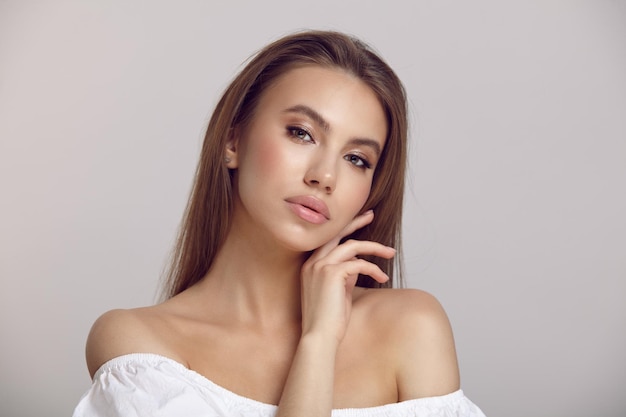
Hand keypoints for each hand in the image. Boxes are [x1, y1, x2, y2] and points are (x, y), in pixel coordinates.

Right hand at [299, 210, 395, 344]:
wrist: (319, 337)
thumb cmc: (330, 320)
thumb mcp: (338, 292)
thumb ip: (345, 275)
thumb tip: (358, 263)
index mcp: (310, 265)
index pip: (329, 239)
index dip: (345, 227)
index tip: (361, 220)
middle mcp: (312, 262)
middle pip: (336, 233)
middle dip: (356, 221)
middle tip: (371, 215)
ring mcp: (320, 266)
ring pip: (352, 246)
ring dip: (374, 248)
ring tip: (390, 253)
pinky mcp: (332, 274)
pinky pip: (359, 263)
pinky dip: (373, 268)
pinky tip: (382, 277)